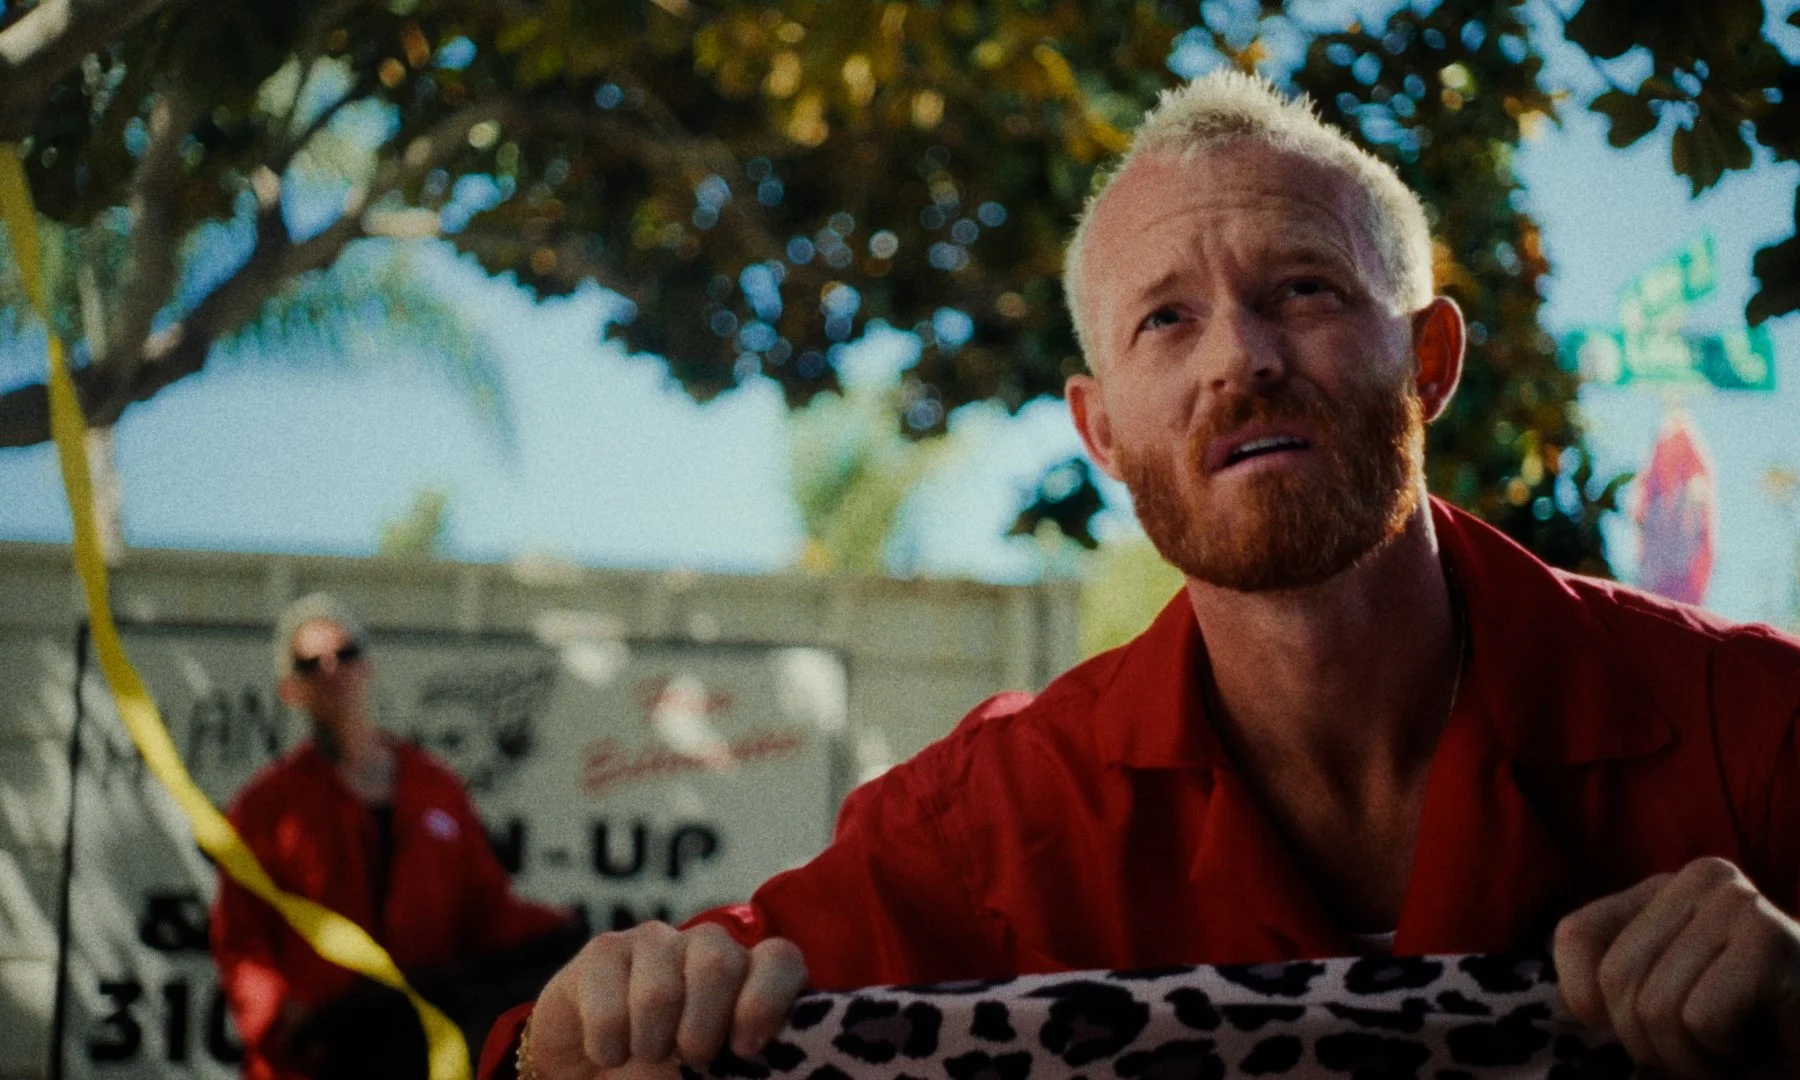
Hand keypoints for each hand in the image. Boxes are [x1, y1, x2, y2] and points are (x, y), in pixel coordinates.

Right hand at [523, 921, 806, 1079]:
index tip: (744, 1049)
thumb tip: (753, 1058)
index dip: (767, 1001)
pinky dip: (609, 1046)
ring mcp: (656, 940)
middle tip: (689, 1060)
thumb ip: (743, 1059)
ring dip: (651, 1044)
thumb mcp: (717, 1073)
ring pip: (660, 993)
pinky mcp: (606, 949)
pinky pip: (609, 1003)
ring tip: (646, 1053)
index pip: (780, 960)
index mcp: (750, 974)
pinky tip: (610, 1050)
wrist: (597, 1070)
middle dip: (702, 1030)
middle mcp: (708, 945)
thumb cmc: (669, 1073)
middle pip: (719, 964)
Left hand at [1553, 857, 1799, 1078]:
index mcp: (1667, 885)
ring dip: (1690, 1057)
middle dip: (1650, 1041)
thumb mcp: (1661, 997)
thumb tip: (1572, 998)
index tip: (1651, 1026)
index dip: (1594, 1003)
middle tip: (1706, 1049)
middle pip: (1615, 979)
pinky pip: (1699, 1019)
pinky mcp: (1768, 941)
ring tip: (1736, 1048)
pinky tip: (1764, 1043)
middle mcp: (1702, 877)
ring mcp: (1738, 903)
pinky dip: (1722, 1055)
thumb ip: (1609, 981)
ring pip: (1655, 1007)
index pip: (1575, 936)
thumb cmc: (1751, 1034)